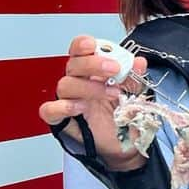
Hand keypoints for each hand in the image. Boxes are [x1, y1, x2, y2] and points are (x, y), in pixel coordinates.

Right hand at [38, 35, 149, 170]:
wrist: (123, 143)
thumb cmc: (123, 114)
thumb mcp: (134, 93)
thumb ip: (134, 77)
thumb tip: (138, 62)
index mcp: (92, 71)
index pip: (79, 51)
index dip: (82, 45)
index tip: (93, 45)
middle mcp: (78, 82)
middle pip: (73, 65)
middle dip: (93, 64)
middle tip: (114, 69)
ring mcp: (68, 100)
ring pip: (65, 85)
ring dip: (89, 87)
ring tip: (112, 94)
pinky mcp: (62, 120)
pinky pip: (50, 110)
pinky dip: (62, 107)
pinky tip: (80, 107)